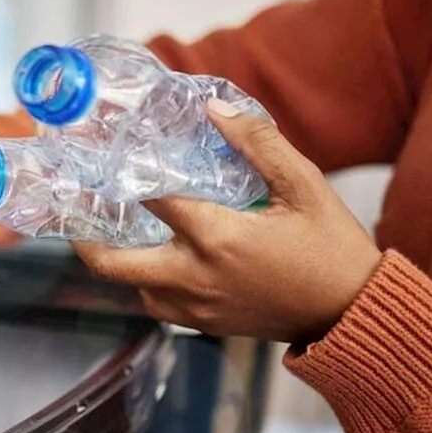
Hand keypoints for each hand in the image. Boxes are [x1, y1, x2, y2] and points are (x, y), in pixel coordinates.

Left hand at [72, 98, 382, 343]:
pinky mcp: (205, 325)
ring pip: (133, 287)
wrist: (351, 314)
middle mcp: (194, 277)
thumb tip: (214, 107)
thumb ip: (258, 143)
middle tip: (80, 210)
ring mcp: (196, 307)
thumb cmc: (332, 247)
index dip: (123, 175)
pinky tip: (160, 254)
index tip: (106, 156)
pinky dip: (150, 281)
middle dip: (86, 238)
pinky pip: (159, 303)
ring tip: (121, 228)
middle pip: (112, 265)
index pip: (150, 200)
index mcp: (217, 238)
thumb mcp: (304, 185)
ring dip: (124, 259)